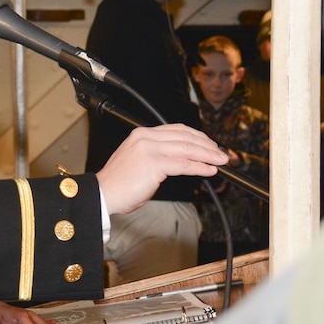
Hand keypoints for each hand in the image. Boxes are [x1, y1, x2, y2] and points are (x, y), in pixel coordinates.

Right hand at [96, 124, 227, 215]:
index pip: (178, 130)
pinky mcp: (154, 163)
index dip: (198, 137)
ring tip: (220, 162)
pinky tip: (209, 170)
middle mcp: (146, 137)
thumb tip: (182, 160)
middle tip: (221, 154)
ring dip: (208, 155)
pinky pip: (184, 164)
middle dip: (207, 146)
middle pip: (186, 137)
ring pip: (188, 149)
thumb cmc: (119, 183)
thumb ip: (158, 156)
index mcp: (142, 134)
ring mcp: (150, 149)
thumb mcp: (139, 161)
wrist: (102, 194)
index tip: (210, 145)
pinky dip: (200, 167)